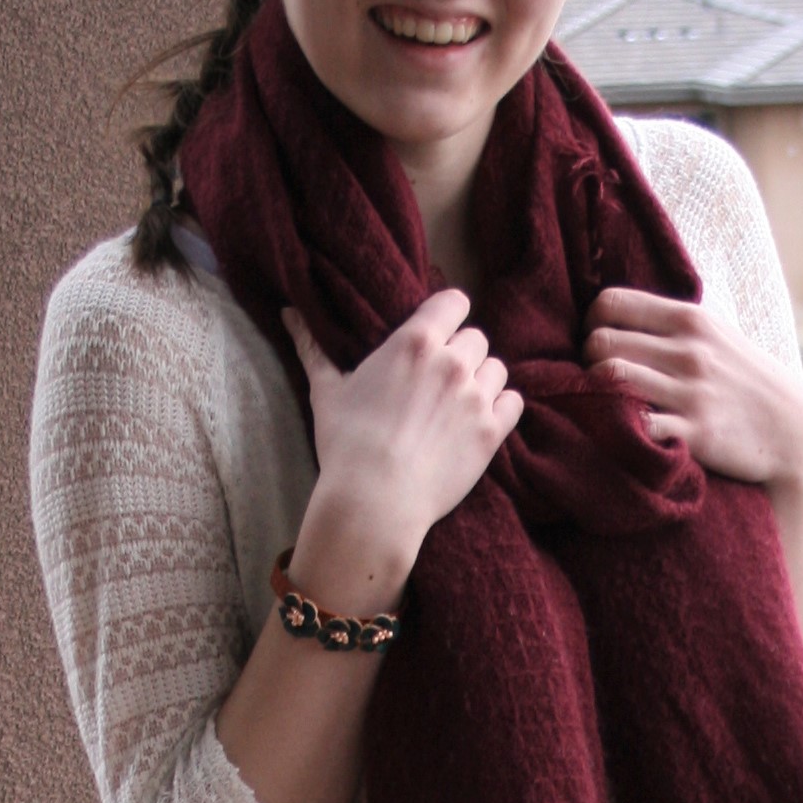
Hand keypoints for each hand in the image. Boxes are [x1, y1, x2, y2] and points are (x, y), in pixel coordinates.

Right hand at [287, 290, 523, 586]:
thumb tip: (288, 313)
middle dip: (461, 354)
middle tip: (440, 380)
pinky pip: (514, 402)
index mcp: (416, 341)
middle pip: (476, 338)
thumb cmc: (347, 444)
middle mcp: (453, 361)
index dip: (448, 314)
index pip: (454, 301)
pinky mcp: (492, 432)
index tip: (438, 332)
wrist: (375, 501)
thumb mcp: (326, 390)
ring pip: (497, 369)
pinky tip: (481, 420)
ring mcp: (476, 397)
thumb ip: (313, 346)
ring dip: (482, 380)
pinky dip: (502, 408)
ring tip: (459, 403)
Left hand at [582, 287, 802, 493]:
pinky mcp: (695, 433)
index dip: (591, 323)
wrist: (795, 429)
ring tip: (603, 405)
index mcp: (690, 319)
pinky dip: (618, 428)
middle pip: (600, 341)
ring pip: (609, 378)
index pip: (610, 302)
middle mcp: (688, 351)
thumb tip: (617, 315)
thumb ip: (672, 325)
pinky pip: (636, 425)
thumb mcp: (717, 336)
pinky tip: (623, 431)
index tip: (598, 343)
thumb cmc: (746, 381)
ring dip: (594, 394)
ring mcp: (691, 392)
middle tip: (596, 380)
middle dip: (587, 361)